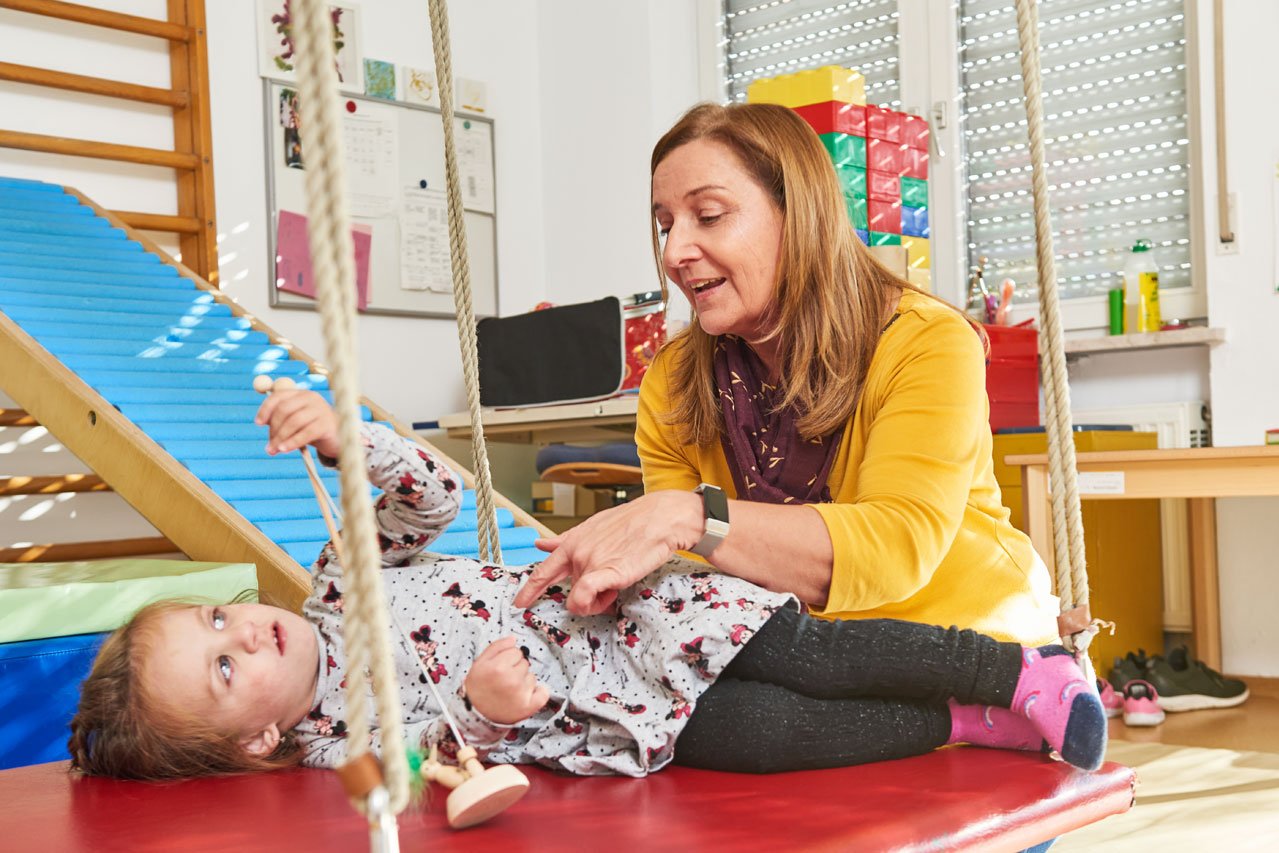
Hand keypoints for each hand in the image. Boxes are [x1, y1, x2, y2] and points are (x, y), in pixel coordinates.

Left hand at [254, 387, 339, 457]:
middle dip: (273, 428)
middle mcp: (311, 398)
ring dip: (280, 437)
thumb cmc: (313, 429)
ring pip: (293, 422)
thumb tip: (261, 421)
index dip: (265, 409)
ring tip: (273, 450)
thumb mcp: (296, 421)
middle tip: (269, 445)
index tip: (258, 423)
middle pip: (284, 409)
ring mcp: (321, 410)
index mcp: (301, 394)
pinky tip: (284, 449)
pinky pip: (306, 433)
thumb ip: (281, 419)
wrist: (339, 438)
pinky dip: (292, 442)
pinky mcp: (327, 424)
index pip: (278, 396)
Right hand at [463, 637, 548, 724]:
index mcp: (498, 668)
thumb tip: (513, 639)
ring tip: (510, 690)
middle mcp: (511, 680)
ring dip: (524, 681)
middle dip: (516, 669)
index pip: (516, 651)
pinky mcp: (528, 707)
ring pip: (532, 676)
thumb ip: (496, 647)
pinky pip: (544, 693)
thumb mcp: (479, 663)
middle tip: (504, 680)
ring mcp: (521, 694)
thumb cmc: (478, 688)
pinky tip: (527, 694)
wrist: (477, 714)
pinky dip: (539, 692)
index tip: (500, 667)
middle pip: (525, 663)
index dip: (508, 658)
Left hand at [513, 490, 701, 615]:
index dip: (529, 590)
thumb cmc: (632, 522)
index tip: (520, 603)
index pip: (543, 571)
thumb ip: (565, 539)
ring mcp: (590, 562)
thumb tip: (540, 543)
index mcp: (572, 542)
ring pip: (582, 599)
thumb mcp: (593, 526)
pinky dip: (592, 603)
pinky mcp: (606, 572)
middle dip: (587, 596)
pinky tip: (609, 595)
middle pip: (570, 592)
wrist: (661, 517)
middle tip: (608, 586)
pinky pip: (583, 596)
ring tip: (618, 581)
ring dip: (600, 599)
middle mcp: (577, 553)